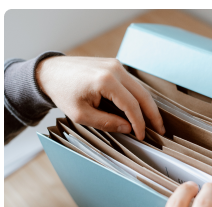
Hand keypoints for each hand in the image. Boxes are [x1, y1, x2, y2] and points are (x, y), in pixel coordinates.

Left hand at [36, 56, 164, 139]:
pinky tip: (140, 110)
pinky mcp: (114, 65)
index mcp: (106, 81)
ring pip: (139, 88)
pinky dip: (137, 97)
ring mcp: (115, 64)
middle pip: (142, 95)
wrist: (51, 72)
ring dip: (147, 105)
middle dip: (153, 114)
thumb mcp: (81, 114)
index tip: (142, 136)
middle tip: (161, 131)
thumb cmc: (63, 93)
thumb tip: (128, 128)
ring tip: (154, 123)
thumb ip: (106, 122)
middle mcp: (115, 69)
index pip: (131, 105)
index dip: (139, 123)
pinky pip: (131, 83)